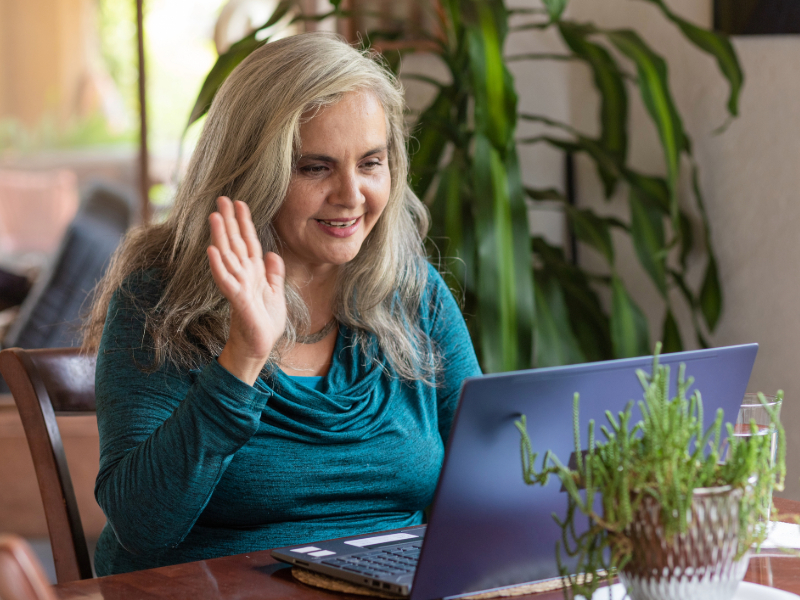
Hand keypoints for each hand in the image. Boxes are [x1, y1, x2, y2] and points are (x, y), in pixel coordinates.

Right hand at [208, 196, 286, 384]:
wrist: (260, 346)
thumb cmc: (265, 322)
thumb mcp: (276, 293)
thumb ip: (274, 273)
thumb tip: (271, 253)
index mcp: (254, 272)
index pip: (248, 242)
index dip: (245, 223)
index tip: (240, 202)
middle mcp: (243, 275)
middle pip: (235, 243)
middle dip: (229, 221)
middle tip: (222, 198)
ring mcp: (238, 287)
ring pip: (227, 257)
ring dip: (220, 237)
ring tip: (215, 216)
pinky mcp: (237, 301)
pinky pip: (226, 281)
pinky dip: (218, 266)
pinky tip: (212, 251)